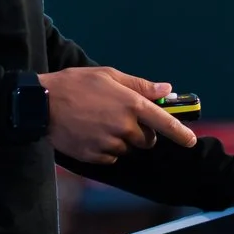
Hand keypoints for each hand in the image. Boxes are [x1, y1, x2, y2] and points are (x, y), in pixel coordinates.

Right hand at [42, 67, 195, 164]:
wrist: (42, 103)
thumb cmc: (76, 83)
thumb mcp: (109, 76)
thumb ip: (140, 85)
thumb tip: (166, 89)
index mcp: (131, 104)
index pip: (164, 122)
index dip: (180, 133)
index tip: (191, 141)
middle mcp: (124, 126)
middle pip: (146, 140)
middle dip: (141, 133)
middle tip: (122, 119)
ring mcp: (109, 143)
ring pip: (127, 149)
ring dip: (121, 140)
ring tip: (100, 123)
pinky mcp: (94, 156)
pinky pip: (110, 157)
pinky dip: (105, 149)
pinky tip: (91, 134)